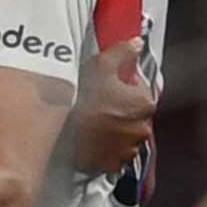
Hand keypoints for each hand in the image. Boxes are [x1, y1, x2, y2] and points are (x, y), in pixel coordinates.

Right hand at [69, 38, 155, 174]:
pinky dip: (104, 148)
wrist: (63, 136)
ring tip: (91, 120)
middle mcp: (141, 127)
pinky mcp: (113, 163)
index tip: (107, 84)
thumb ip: (121, 52)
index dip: (121, 83)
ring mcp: (128, 147)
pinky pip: (113, 154)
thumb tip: (136, 44)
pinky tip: (90, 138)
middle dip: (118, 107)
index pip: (138, 87)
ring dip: (112, 128)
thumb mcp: (100, 66)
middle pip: (132, 112)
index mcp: (143, 103)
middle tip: (96, 102)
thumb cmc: (82, 102)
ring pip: (124, 134)